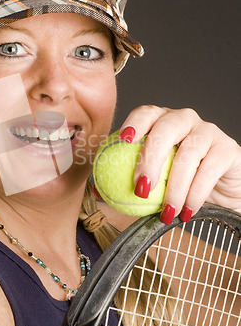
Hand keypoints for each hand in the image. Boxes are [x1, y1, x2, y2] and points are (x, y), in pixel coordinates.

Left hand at [119, 106, 240, 223]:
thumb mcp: (152, 184)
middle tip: (141, 187)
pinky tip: (187, 211)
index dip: (134, 123)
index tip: (122, 140)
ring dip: (175, 186)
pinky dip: (196, 193)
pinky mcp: (228, 149)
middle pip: (166, 128)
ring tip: (166, 212)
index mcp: (160, 123)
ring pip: (190, 151)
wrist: (220, 195)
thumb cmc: (179, 184)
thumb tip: (97, 192)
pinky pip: (210, 169)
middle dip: (151, 156)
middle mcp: (184, 121)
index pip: (146, 113)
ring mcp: (208, 132)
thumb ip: (126, 183)